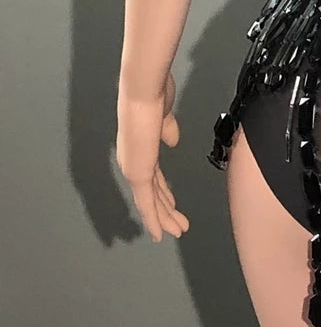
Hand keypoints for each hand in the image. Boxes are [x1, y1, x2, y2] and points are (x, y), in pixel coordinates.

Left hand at [116, 70, 189, 240]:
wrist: (143, 93)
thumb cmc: (154, 96)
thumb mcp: (165, 115)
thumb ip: (168, 129)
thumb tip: (172, 140)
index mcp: (142, 148)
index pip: (154, 177)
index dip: (164, 191)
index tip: (173, 202)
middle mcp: (134, 162)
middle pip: (153, 193)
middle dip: (167, 210)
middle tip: (179, 225)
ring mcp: (134, 170)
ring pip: (152, 202)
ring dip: (166, 218)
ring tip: (178, 231)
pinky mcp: (137, 175)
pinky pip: (148, 203)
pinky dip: (155, 220)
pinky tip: (162, 233)